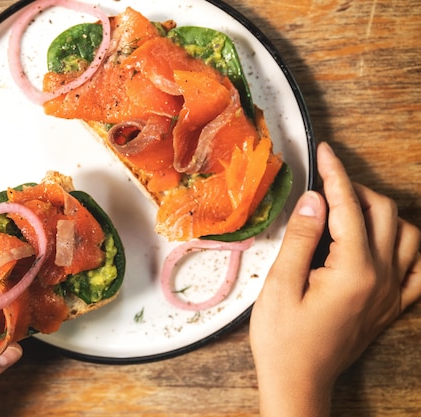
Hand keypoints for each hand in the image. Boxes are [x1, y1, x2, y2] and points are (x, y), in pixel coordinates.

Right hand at [249, 142, 420, 416]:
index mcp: (352, 271)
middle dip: (356, 188)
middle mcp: (381, 278)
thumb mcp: (279, 285)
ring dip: (383, 212)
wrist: (299, 381)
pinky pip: (419, 270)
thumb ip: (301, 239)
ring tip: (351, 208)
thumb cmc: (283, 339)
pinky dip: (409, 247)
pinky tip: (389, 242)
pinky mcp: (391, 306)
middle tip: (326, 181)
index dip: (335, 174)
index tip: (324, 151)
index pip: (347, 207)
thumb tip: (315, 200)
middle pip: (383, 213)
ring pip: (409, 235)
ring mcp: (391, 293)